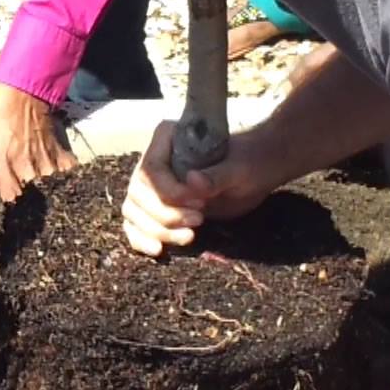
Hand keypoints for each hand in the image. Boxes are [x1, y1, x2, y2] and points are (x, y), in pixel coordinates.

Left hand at [0, 82, 70, 200]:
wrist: (21, 87)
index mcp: (1, 162)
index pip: (10, 198)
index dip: (7, 202)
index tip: (4, 197)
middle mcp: (24, 164)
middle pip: (30, 197)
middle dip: (26, 198)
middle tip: (20, 194)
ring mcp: (44, 159)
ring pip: (49, 187)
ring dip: (44, 188)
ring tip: (37, 188)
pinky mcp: (58, 151)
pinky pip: (67, 173)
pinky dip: (63, 177)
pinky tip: (55, 177)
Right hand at [122, 121, 274, 255]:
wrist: (255, 174)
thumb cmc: (248, 162)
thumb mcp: (238, 168)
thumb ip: (217, 175)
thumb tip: (192, 180)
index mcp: (169, 139)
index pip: (151, 168)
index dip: (168, 190)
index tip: (198, 202)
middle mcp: (153, 162)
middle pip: (139, 193)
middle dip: (166, 214)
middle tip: (199, 220)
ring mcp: (151, 187)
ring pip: (134, 211)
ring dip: (158, 230)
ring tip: (189, 236)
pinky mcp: (155, 209)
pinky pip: (134, 226)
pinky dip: (142, 240)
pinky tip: (159, 250)